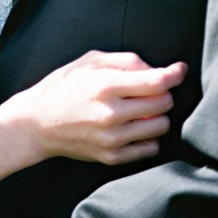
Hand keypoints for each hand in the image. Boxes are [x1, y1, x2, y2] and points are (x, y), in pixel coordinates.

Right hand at [0, 50, 186, 166]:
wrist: (37, 123)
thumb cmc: (63, 87)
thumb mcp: (88, 61)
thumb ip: (124, 60)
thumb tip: (155, 69)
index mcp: (105, 85)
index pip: (155, 82)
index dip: (174, 73)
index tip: (180, 69)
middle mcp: (111, 114)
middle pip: (163, 103)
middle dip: (162, 93)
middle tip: (148, 88)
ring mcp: (112, 139)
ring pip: (160, 126)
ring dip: (156, 115)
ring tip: (140, 108)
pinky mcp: (112, 157)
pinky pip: (150, 148)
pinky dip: (148, 136)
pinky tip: (133, 126)